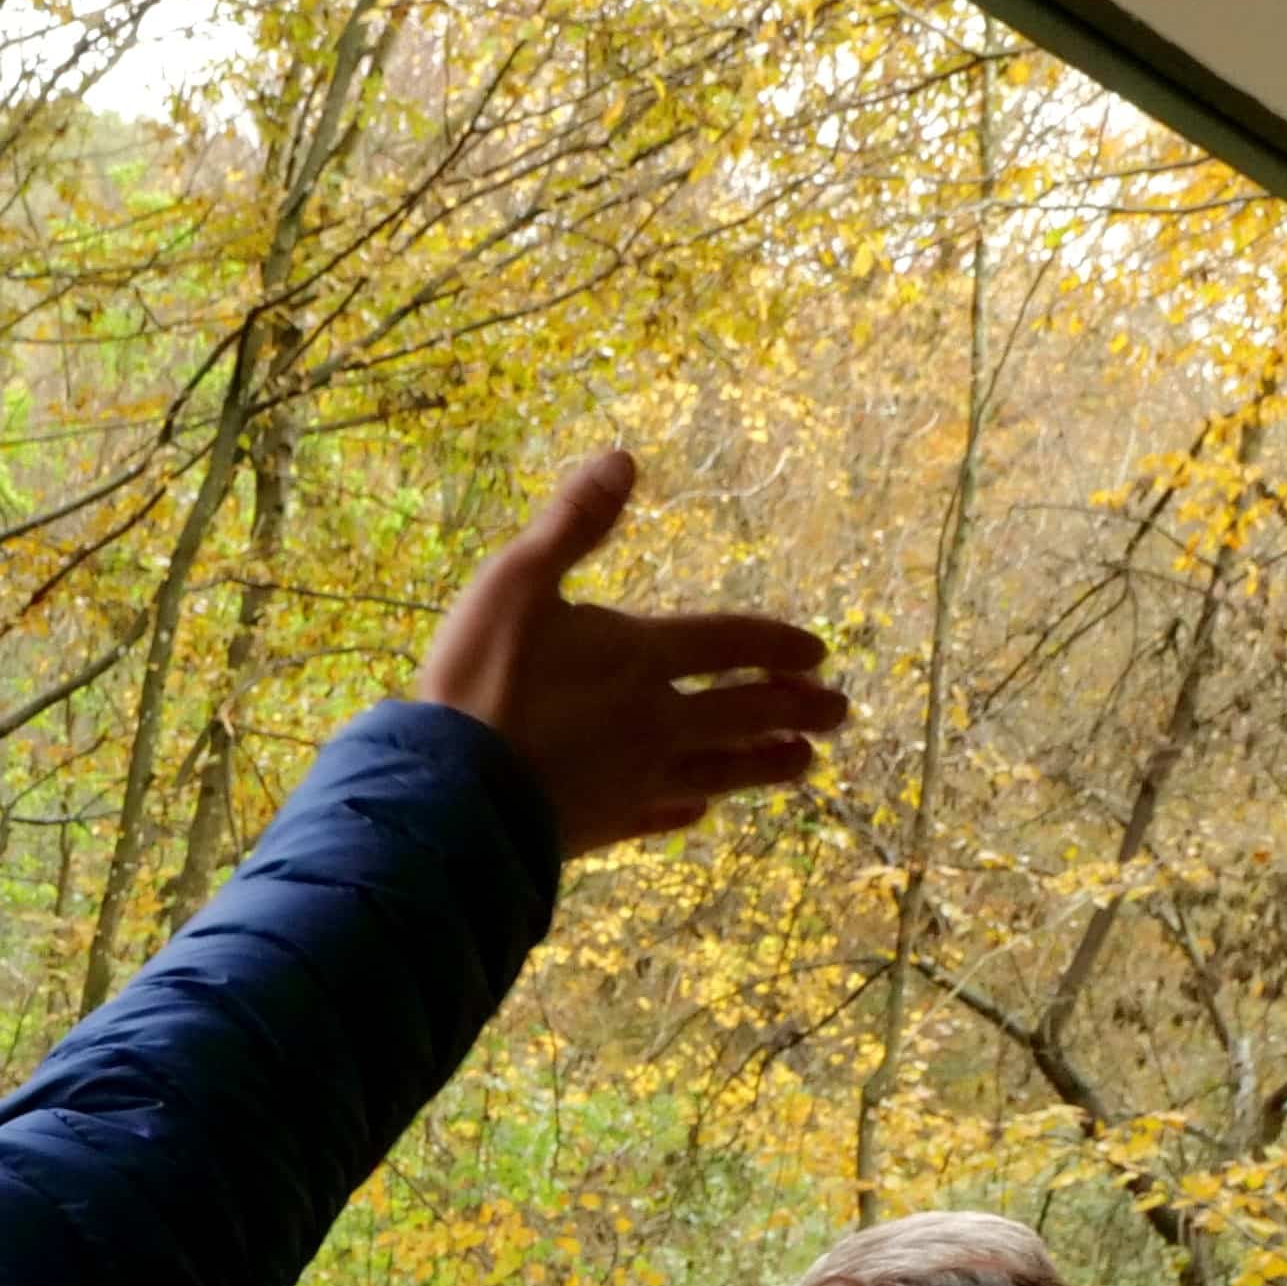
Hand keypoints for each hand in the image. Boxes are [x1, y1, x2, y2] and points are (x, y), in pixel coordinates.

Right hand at [414, 451, 847, 856]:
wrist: (446, 796)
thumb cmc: (479, 683)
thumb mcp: (516, 583)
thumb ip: (572, 525)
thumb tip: (622, 459)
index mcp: (641, 656)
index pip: (729, 645)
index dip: (776, 645)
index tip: (818, 653)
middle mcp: (654, 721)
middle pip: (744, 712)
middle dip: (796, 709)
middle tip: (840, 712)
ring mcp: (633, 781)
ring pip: (720, 770)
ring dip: (765, 764)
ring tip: (805, 762)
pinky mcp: (603, 826)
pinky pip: (660, 816)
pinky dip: (687, 809)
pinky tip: (700, 810)